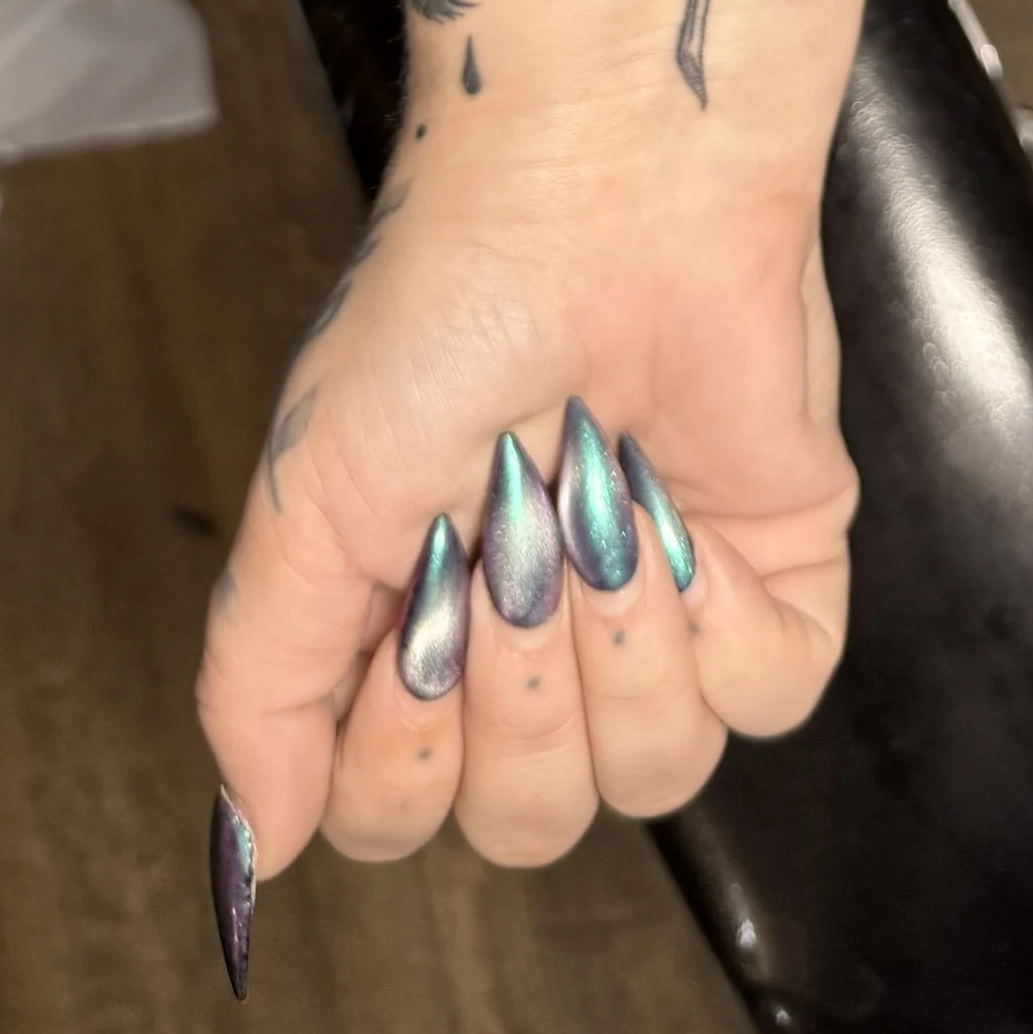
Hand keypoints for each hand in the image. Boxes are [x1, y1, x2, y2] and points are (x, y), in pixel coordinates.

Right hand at [195, 53, 855, 939]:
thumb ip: (259, 683)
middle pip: (530, 818)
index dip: (400, 762)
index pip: (396, 812)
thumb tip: (257, 844)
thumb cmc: (455, 301)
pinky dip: (722, 623)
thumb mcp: (314, 496)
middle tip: (506, 553)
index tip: (405, 639)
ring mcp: (663, 606)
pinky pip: (769, 696)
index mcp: (416, 622)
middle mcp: (538, 632)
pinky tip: (678, 520)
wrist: (605, 189)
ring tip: (592, 511)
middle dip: (514, 695)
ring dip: (615, 648)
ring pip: (655, 775)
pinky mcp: (776, 568)